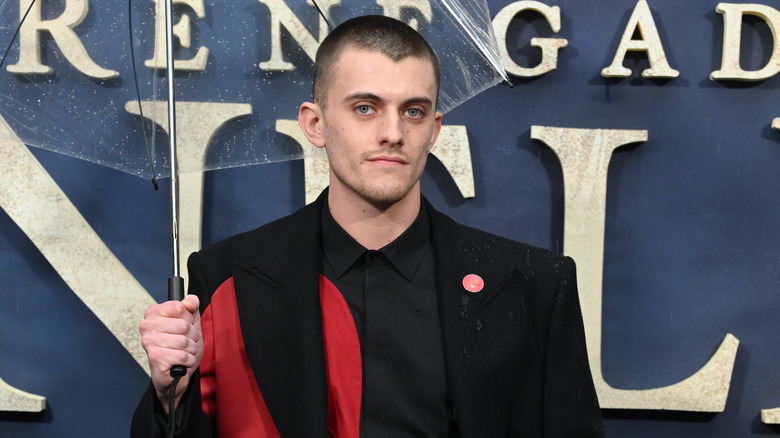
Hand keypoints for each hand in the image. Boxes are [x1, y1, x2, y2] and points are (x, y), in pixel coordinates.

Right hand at [139, 294, 202, 411]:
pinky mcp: (153, 357)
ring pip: (184, 341)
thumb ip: (191, 307)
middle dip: (193, 335)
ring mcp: (148, 341)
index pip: (179, 307)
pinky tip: (183, 362)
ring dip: (191, 349)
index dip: (189, 318)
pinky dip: (189, 360)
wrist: (175, 374)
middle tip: (188, 342)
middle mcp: (146, 325)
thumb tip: (190, 300)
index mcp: (153, 313)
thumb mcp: (191, 323)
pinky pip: (182, 355)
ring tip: (186, 352)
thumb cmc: (181, 346)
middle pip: (183, 325)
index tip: (186, 326)